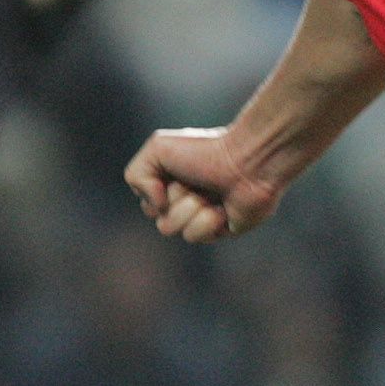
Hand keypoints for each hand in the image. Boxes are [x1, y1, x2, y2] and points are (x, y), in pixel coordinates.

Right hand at [124, 127, 283, 242]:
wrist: (248, 159)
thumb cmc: (205, 150)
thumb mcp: (158, 148)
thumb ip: (136, 176)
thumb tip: (156, 209)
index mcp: (172, 180)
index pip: (147, 200)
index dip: (154, 187)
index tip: (174, 170)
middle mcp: (186, 199)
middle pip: (158, 217)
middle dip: (174, 198)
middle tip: (195, 182)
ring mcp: (202, 217)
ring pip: (170, 228)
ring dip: (189, 208)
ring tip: (211, 194)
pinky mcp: (219, 231)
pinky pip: (194, 237)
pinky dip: (206, 220)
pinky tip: (223, 209)